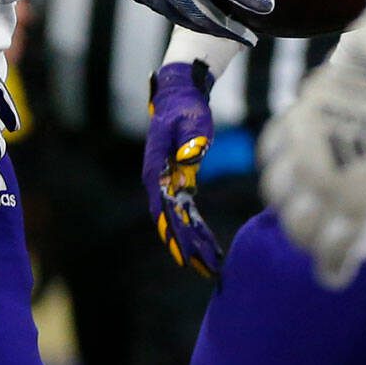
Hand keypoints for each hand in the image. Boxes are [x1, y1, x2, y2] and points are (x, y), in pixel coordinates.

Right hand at [145, 61, 224, 280]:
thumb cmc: (186, 107)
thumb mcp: (192, 121)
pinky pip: (186, 210)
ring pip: (178, 219)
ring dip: (193, 242)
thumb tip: (190, 164)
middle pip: (170, 220)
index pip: (162, 207)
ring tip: (211, 266)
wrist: (180, 94)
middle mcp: (157, 180)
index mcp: (155, 168)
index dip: (172, 232)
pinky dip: (197, 228)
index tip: (183, 254)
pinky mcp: (178, 180)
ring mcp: (166, 181)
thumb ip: (192, 142)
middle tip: (204, 269)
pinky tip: (211, 245)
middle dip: (187, 246)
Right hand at [259, 0, 365, 288]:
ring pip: (274, 194)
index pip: (330, 255)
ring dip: (288, 203)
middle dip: (308, 240)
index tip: (334, 273)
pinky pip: (268, 152)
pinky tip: (291, 164)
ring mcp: (303, 151)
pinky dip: (275, 164)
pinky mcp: (292, 120)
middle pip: (297, 229)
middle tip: (320, 235)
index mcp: (356, 203)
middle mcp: (322, 183)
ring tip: (302, 200)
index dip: (331, 271)